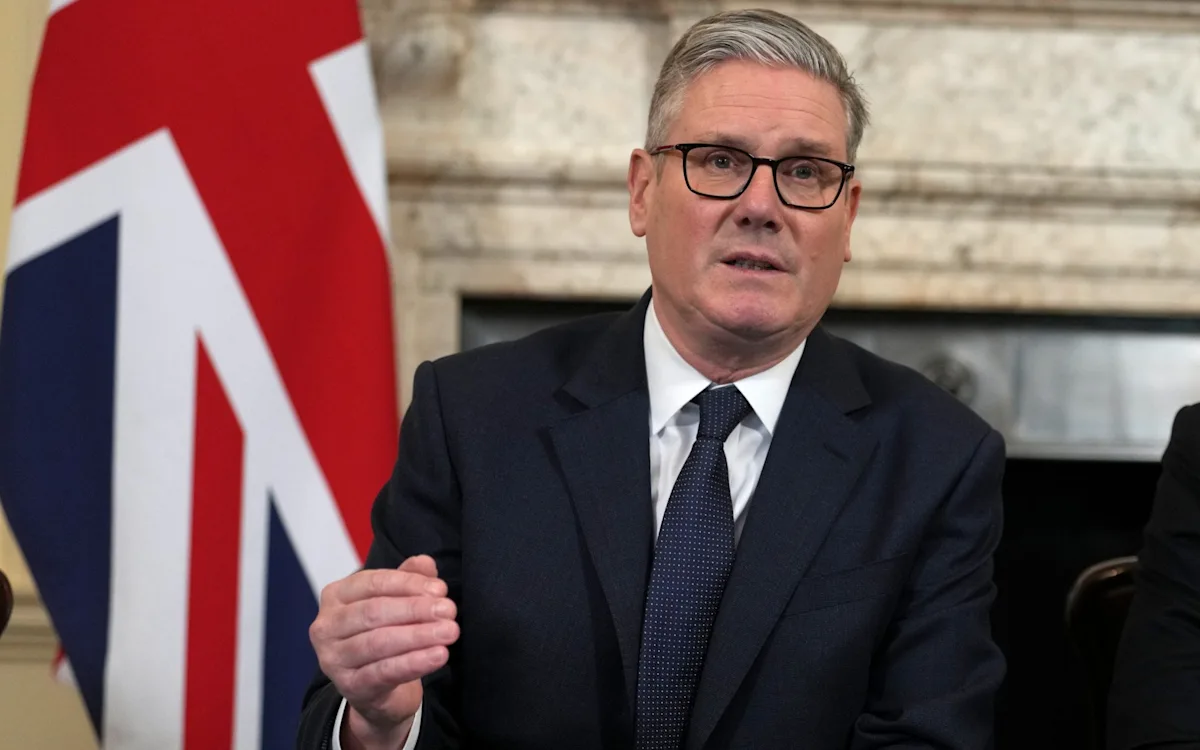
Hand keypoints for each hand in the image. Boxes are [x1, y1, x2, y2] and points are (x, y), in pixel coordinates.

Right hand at [309, 555, 458, 749]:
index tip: (440, 589)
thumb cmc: (383, 634)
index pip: (374, 583)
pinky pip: (384, 672)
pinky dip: (414, 662)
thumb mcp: (395, 602)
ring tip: (449, 631)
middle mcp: (327, 625)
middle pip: (374, 611)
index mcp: (336, 595)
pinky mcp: (348, 686)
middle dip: (416, 609)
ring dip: (419, 635)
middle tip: (449, 611)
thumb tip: (425, 563)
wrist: (375, 688)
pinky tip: (438, 655)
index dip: (409, 584)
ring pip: (379, 642)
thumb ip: (409, 578)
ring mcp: (333, 658)